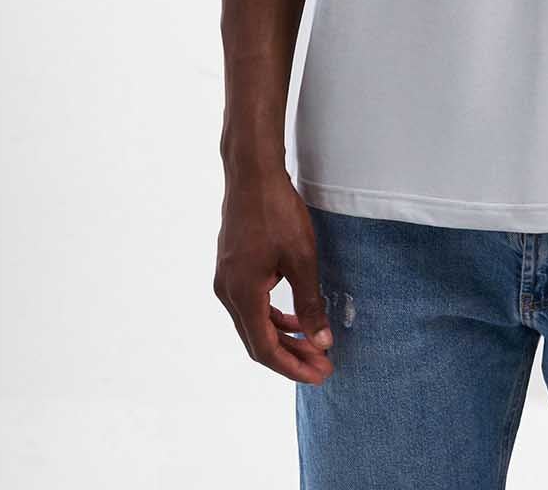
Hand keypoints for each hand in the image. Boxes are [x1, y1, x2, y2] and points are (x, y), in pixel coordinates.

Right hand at [213, 167, 335, 386]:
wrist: (252, 173)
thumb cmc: (276, 212)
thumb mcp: (301, 258)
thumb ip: (310, 303)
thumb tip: (322, 341)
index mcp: (242, 295)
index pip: (265, 349)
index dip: (293, 367)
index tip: (320, 374)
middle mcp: (228, 293)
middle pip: (257, 340)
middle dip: (291, 356)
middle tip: (322, 364)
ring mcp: (226, 279)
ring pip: (253, 323)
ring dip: (282, 336)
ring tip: (313, 344)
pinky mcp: (231, 267)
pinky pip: (250, 304)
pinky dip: (272, 316)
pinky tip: (292, 316)